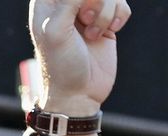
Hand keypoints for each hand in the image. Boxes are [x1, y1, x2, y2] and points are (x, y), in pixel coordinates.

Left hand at [31, 0, 128, 115]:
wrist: (78, 93)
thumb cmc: (60, 65)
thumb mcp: (57, 31)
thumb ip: (69, 2)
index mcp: (47, 2)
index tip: (80, 14)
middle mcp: (66, 4)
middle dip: (95, 1)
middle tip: (84, 20)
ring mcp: (88, 12)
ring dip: (106, 12)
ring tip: (93, 34)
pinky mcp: (106, 22)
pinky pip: (122, 4)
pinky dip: (118, 17)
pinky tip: (108, 33)